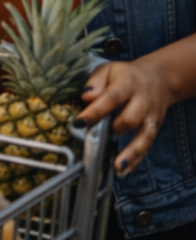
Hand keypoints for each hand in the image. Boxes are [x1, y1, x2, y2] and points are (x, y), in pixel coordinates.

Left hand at [80, 59, 175, 174]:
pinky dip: (137, 158)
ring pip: (144, 136)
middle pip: (129, 119)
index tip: (79, 123)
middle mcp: (142, 101)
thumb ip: (96, 82)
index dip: (95, 111)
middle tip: (93, 137)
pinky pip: (148, 144)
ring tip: (118, 166)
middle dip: (112, 130)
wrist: (159, 78)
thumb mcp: (108, 70)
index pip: (111, 98)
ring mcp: (151, 116)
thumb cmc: (125, 75)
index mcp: (127, 84)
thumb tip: (86, 96)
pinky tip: (126, 169)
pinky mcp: (155, 127)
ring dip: (131, 153)